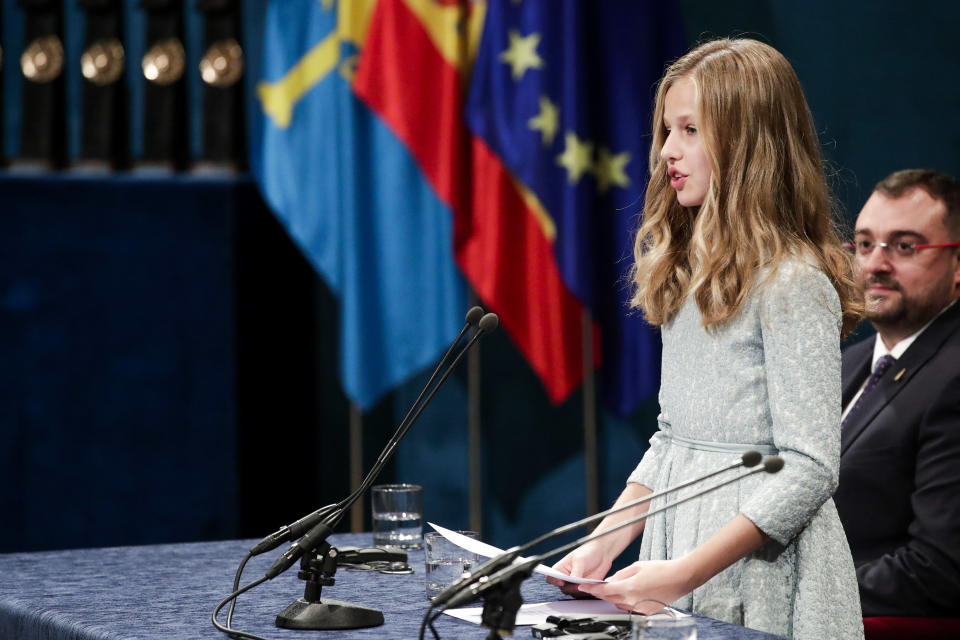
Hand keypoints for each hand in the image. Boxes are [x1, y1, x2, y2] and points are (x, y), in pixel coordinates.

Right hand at [545, 543, 611, 597]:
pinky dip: (587, 592)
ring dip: (580, 591)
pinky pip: (583, 594)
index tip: (562, 582)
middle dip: (570, 588)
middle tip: (578, 584)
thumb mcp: (580, 560)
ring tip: (587, 583)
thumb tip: (573, 583)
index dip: (554, 581)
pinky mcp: (584, 588)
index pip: (551, 578)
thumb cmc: (587, 552)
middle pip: (563, 589)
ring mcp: (575, 584)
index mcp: (560, 569)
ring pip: (573, 593)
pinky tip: (592, 584)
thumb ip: (576, 572)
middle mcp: (566, 578)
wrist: (602, 554)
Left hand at [576, 559, 693, 613]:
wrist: (680, 578)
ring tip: (620, 586)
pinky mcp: (647, 612)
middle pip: (610, 599)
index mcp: (629, 587)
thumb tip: (610, 580)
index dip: (592, 589)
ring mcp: (640, 608)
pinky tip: (631, 592)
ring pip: (620, 604)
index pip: (605, 590)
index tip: (583, 587)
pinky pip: (630, 608)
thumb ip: (620, 574)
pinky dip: (626, 601)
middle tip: (598, 586)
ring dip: (615, 597)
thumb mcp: (637, 566)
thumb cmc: (661, 569)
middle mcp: (634, 601)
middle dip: (603, 592)